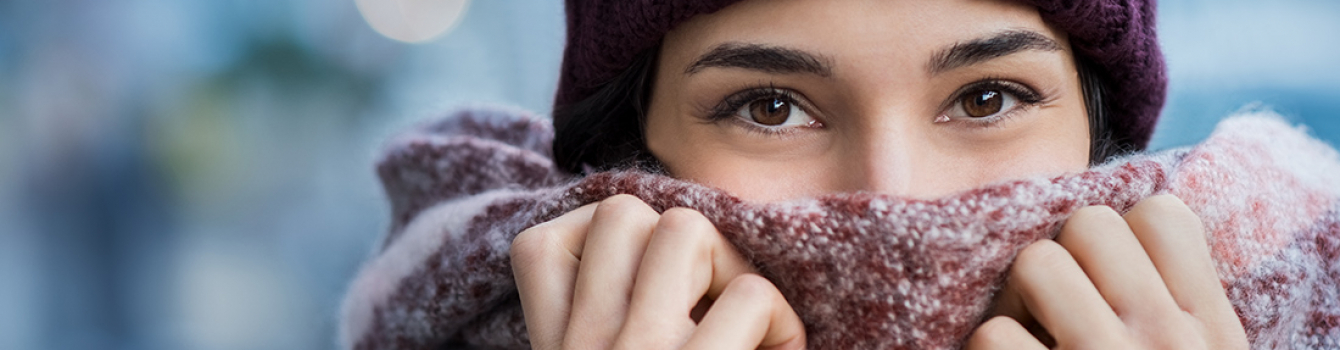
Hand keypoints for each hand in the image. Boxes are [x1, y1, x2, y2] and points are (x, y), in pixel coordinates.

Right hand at [510, 194, 806, 349]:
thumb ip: (600, 324)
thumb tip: (657, 239)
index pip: (540, 243)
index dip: (606, 246)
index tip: (647, 287)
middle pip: (622, 213)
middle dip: (681, 240)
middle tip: (712, 299)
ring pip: (684, 229)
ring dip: (729, 267)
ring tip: (745, 323)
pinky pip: (751, 295)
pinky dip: (781, 322)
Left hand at [968, 195, 1248, 348]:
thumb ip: (1179, 304)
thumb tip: (1130, 225)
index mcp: (1214, 332)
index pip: (1164, 214)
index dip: (1122, 235)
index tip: (1108, 277)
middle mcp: (1166, 341)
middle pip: (1091, 224)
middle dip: (1064, 258)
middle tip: (1058, 305)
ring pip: (1036, 263)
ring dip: (1019, 301)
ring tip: (1031, 334)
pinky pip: (993, 333)